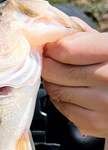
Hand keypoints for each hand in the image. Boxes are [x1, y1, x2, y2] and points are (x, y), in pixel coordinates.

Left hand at [42, 19, 107, 138]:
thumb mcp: (107, 44)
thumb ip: (82, 34)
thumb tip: (51, 26)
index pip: (65, 49)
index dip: (52, 46)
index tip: (50, 46)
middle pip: (54, 70)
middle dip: (48, 63)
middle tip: (51, 60)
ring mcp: (102, 104)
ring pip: (54, 89)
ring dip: (52, 81)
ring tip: (63, 76)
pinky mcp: (94, 123)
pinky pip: (61, 107)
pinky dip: (60, 98)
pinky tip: (72, 92)